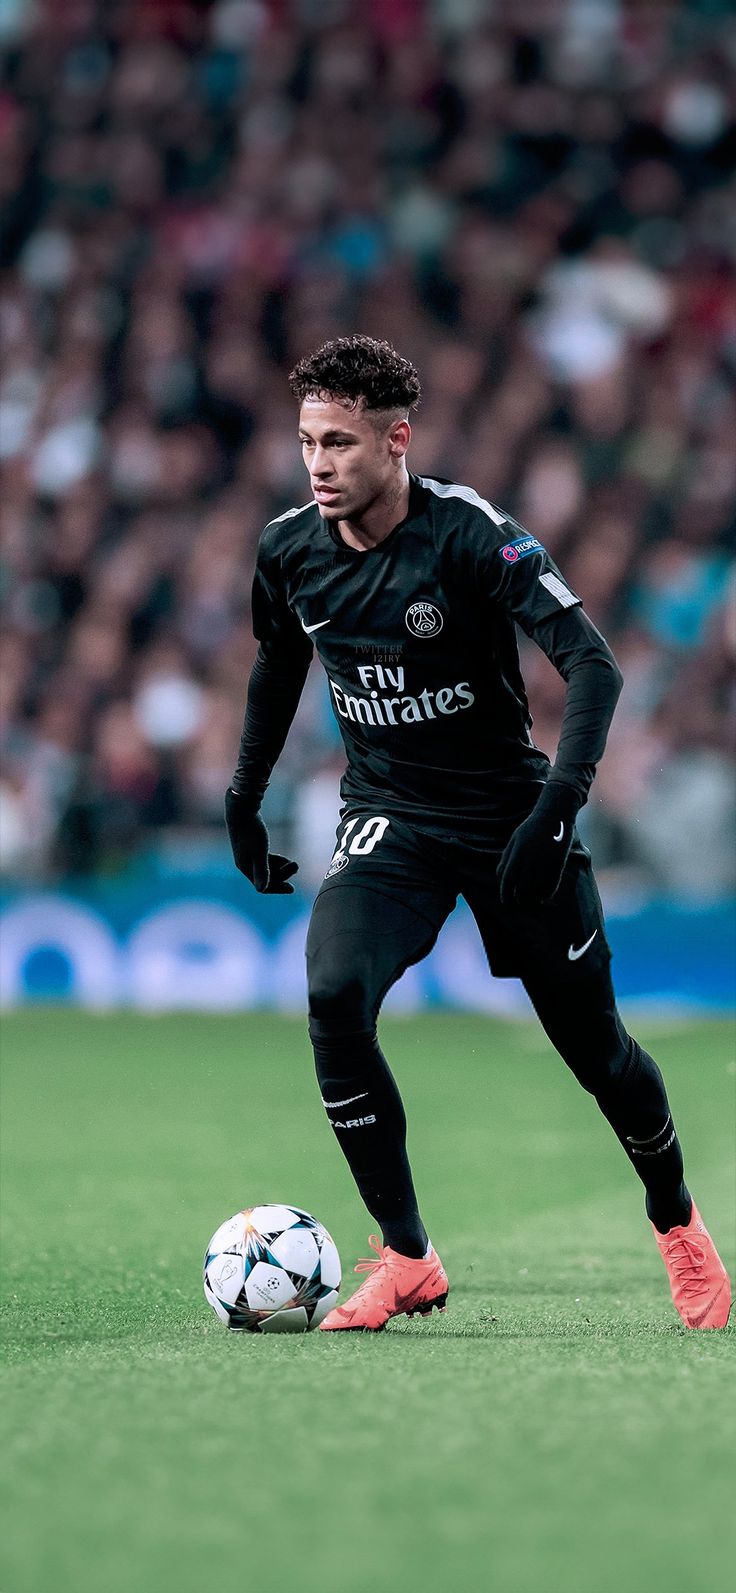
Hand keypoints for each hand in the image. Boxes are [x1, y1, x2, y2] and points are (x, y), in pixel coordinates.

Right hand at [225, 789, 298, 893]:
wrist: (241, 810)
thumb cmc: (251, 831)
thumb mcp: (259, 852)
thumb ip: (262, 871)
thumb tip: (262, 890)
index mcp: (246, 868)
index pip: (262, 886)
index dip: (278, 888)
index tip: (292, 889)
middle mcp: (245, 864)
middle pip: (265, 877)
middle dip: (282, 875)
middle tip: (297, 866)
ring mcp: (247, 855)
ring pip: (266, 868)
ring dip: (280, 868)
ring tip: (294, 863)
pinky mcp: (249, 846)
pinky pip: (264, 860)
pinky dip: (275, 861)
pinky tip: (285, 859)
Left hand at [496, 783, 579, 907]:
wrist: (554, 815)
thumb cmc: (531, 827)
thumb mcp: (515, 840)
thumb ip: (506, 857)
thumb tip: (499, 876)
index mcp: (517, 854)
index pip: (508, 880)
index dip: (505, 894)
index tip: (505, 902)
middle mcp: (530, 860)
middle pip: (522, 888)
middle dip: (519, 899)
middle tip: (519, 902)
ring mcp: (545, 863)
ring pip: (537, 889)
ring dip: (533, 898)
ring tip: (531, 901)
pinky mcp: (558, 864)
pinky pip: (552, 885)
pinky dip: (547, 894)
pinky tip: (543, 898)